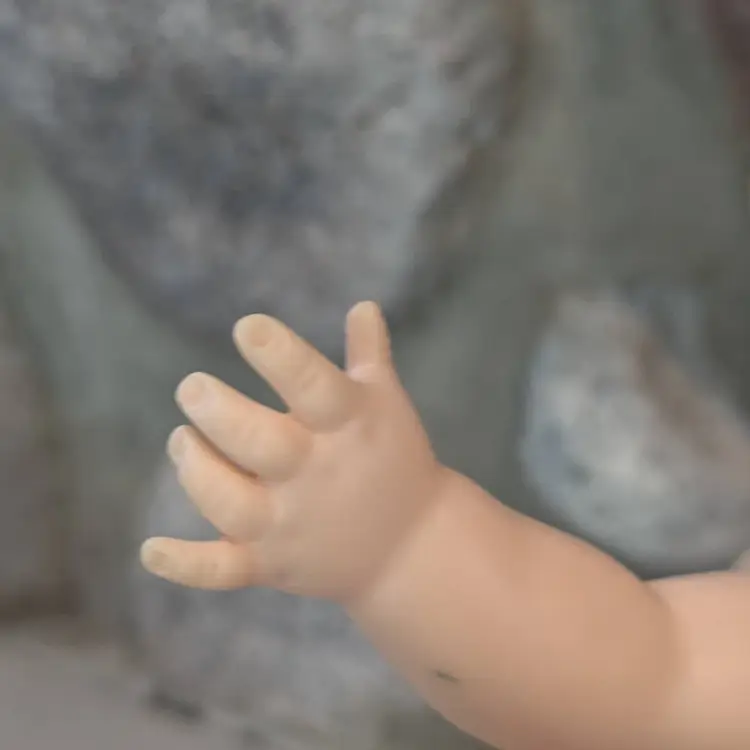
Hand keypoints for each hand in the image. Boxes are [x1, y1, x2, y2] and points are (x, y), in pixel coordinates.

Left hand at [140, 302, 445, 602]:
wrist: (410, 545)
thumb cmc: (393, 458)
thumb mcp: (388, 402)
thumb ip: (370, 354)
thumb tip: (363, 304)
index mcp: (350, 426)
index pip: (314, 387)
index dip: (280, 356)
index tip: (247, 327)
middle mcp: (318, 474)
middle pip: (261, 445)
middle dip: (218, 415)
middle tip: (191, 387)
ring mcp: (292, 523)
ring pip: (232, 504)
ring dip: (196, 472)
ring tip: (180, 440)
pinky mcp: (272, 562)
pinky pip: (225, 571)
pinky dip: (186, 566)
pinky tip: (151, 550)